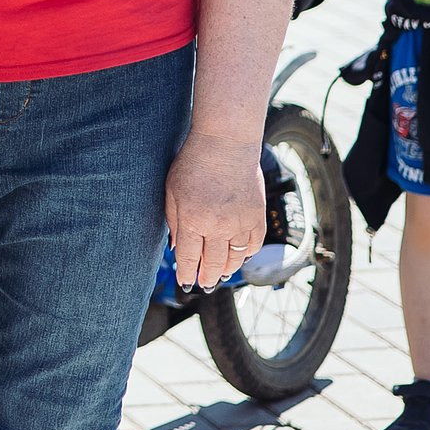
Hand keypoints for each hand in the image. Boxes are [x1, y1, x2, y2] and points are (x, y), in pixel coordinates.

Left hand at [166, 131, 266, 291]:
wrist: (226, 144)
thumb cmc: (193, 163)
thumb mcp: (172, 191)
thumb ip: (174, 221)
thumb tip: (178, 248)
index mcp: (193, 221)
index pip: (189, 258)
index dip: (187, 274)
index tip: (185, 283)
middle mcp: (218, 227)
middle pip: (213, 263)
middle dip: (207, 278)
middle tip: (204, 285)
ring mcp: (240, 224)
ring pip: (234, 259)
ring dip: (226, 270)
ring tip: (220, 275)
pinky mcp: (257, 217)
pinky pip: (253, 246)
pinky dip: (246, 255)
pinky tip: (239, 257)